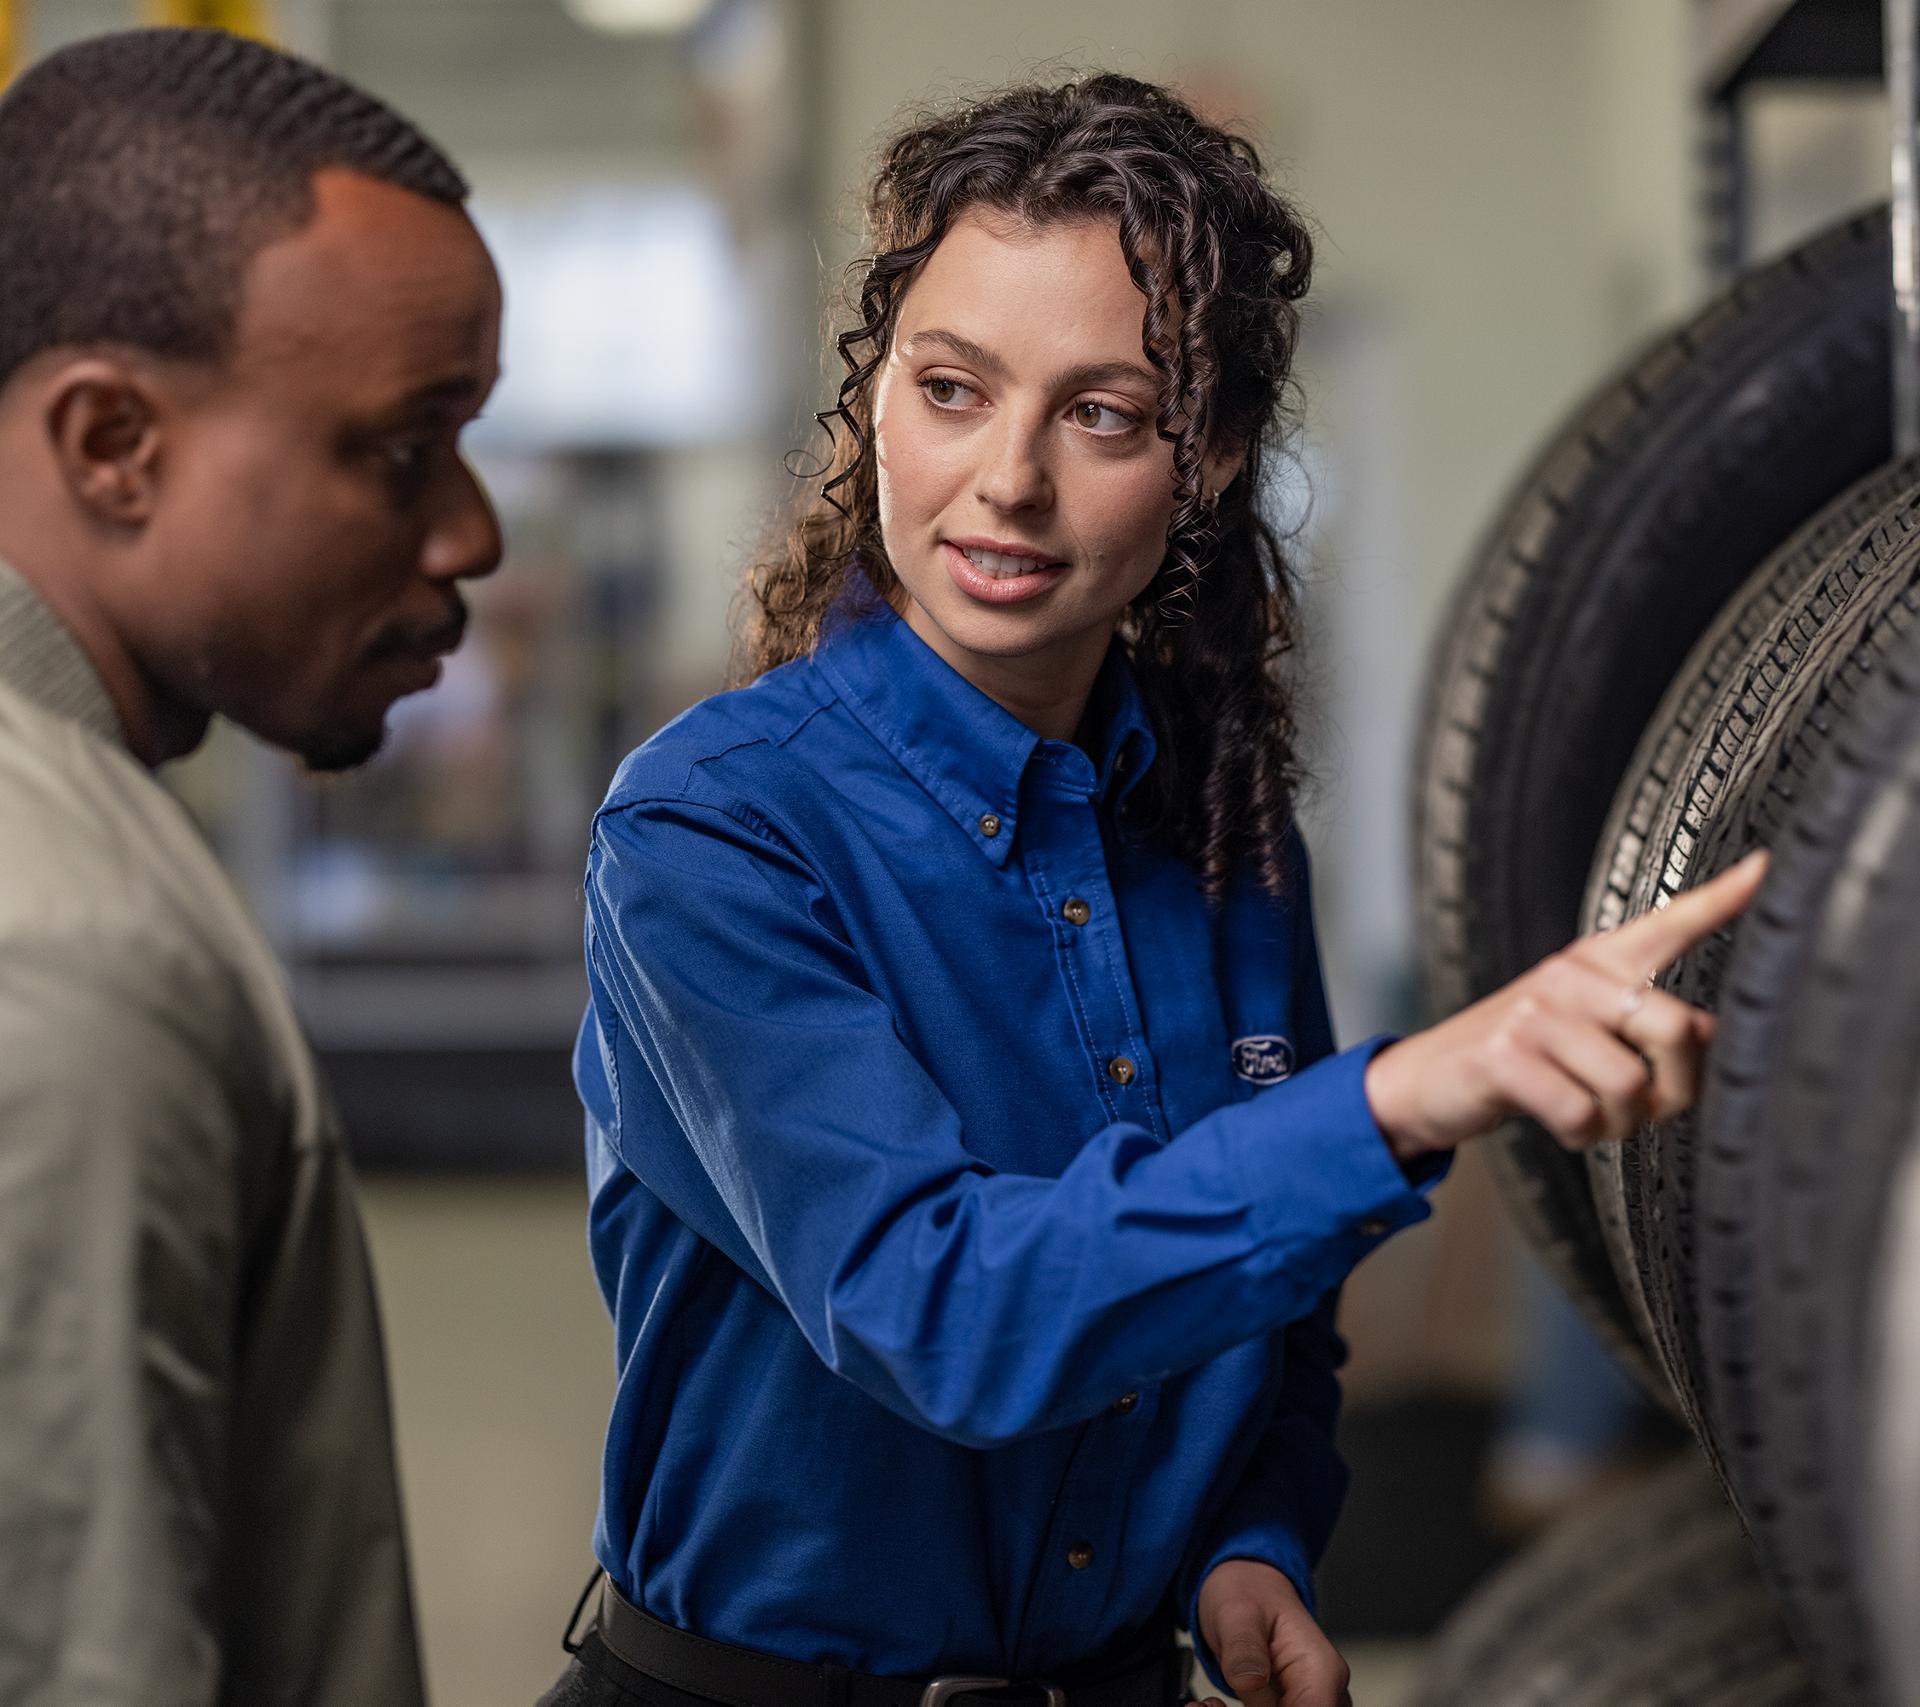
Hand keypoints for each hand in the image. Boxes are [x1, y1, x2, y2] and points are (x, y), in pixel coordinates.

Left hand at [1188, 1558, 1350, 1706]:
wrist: (1245, 1586)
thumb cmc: (1247, 1591)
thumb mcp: (1237, 1612)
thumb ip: (1244, 1649)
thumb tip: (1250, 1683)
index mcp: (1320, 1668)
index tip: (1237, 1706)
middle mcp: (1322, 1691)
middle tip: (1211, 1705)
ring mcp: (1306, 1702)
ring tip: (1210, 1704)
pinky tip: (1213, 1705)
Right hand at [1365, 850, 1769, 1163]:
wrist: (1428, 1078)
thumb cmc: (1523, 1057)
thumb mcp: (1586, 1029)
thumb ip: (1650, 1026)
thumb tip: (1710, 1036)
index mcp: (1597, 963)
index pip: (1668, 924)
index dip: (1719, 900)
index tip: (1764, 867)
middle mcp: (1570, 977)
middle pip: (1675, 1029)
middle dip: (1676, 1091)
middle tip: (1649, 1110)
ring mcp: (1534, 1014)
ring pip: (1628, 1085)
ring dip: (1620, 1123)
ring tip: (1597, 1119)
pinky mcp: (1504, 1056)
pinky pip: (1580, 1111)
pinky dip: (1580, 1135)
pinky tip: (1564, 1126)